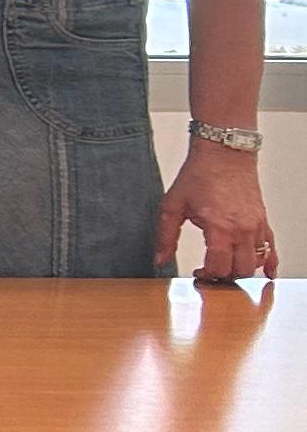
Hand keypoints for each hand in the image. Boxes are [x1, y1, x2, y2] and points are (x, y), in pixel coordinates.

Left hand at [163, 142, 273, 285]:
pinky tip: (266, 273)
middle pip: (240, 270)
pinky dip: (269, 262)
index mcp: (219, 227)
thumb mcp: (173, 205)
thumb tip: (159, 259)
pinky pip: (272, 248)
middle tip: (211, 273)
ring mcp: (256, 226)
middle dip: (224, 277)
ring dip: (242, 270)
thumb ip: (166, 236)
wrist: (224, 154)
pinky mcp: (263, 221)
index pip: (219, 267)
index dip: (207, 275)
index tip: (198, 272)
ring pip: (256, 262)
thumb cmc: (200, 175)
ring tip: (226, 268)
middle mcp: (242, 229)